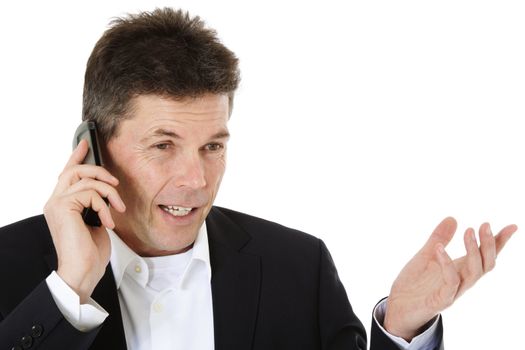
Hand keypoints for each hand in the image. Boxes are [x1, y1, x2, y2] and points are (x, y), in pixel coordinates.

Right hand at [43, 139, 125, 302]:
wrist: (83, 271)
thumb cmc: (90, 253)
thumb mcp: (96, 222)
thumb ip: (95, 205)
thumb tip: (106, 193)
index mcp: (63, 205)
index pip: (67, 174)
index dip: (76, 157)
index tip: (86, 144)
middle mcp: (55, 202)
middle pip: (75, 170)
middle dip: (99, 170)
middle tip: (115, 182)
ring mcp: (57, 204)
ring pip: (86, 179)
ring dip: (108, 192)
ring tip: (117, 209)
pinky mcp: (63, 207)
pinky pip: (90, 192)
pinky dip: (104, 205)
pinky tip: (107, 221)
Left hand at [384, 217, 516, 340]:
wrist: (398, 306)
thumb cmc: (414, 283)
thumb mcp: (426, 255)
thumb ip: (439, 238)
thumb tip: (452, 218)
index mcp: (461, 269)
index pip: (485, 255)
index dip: (499, 242)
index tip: (512, 226)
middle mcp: (462, 280)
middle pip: (486, 264)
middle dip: (489, 244)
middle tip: (484, 224)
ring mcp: (454, 291)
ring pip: (474, 273)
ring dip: (474, 251)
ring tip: (468, 231)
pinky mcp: (441, 300)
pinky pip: (450, 282)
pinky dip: (447, 264)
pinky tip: (440, 248)